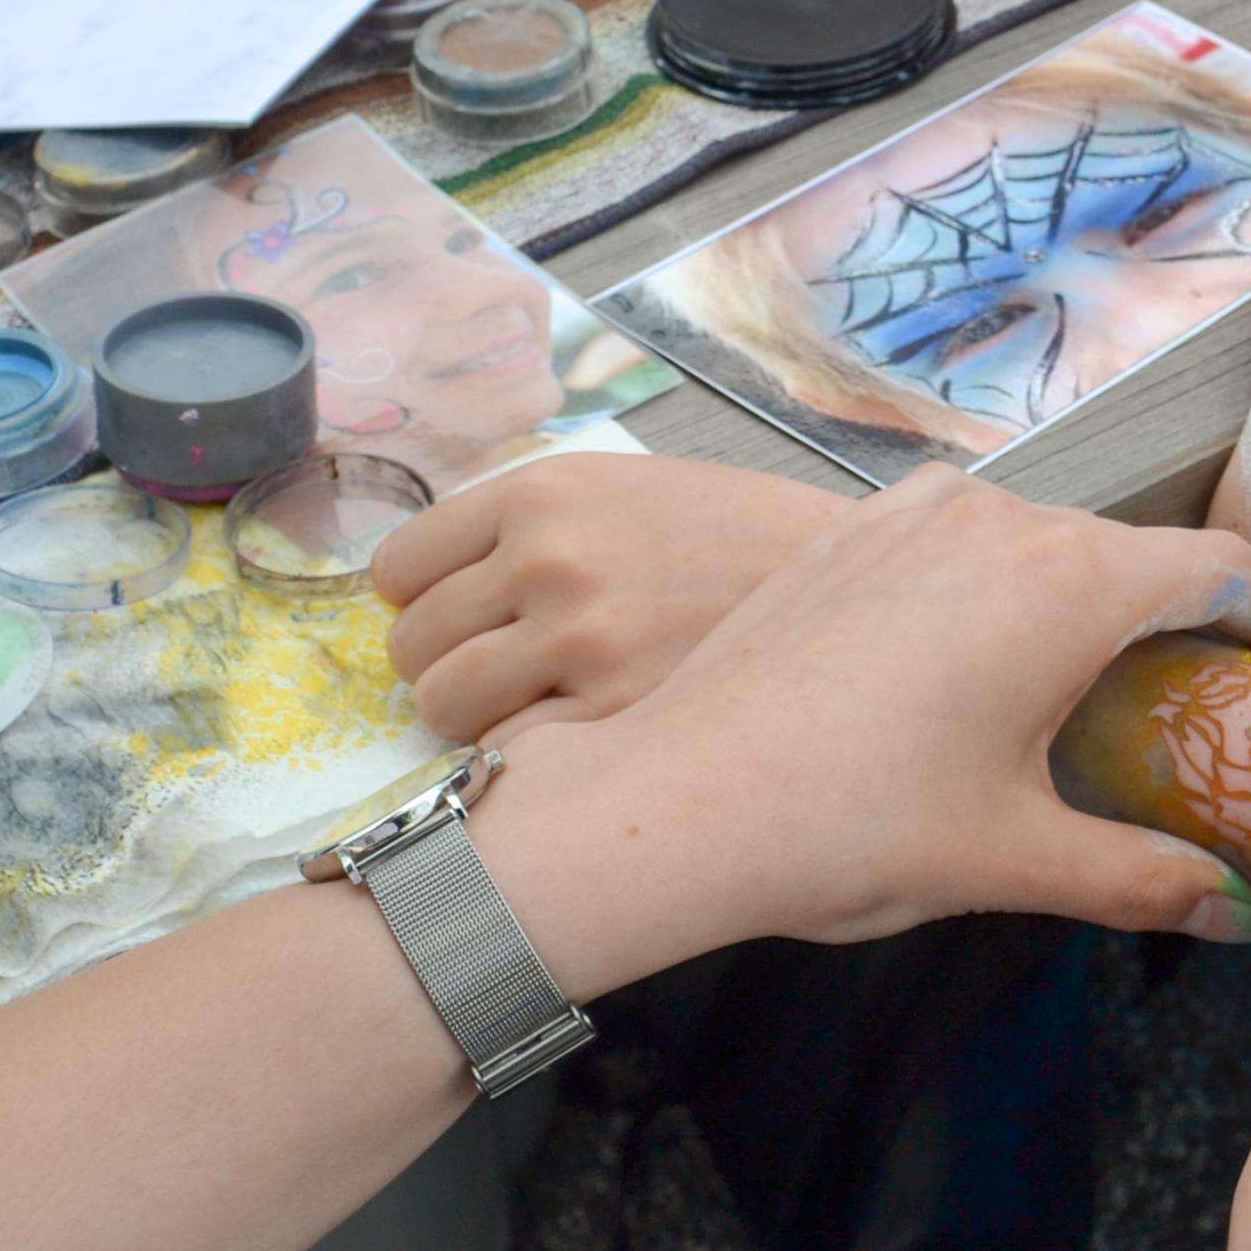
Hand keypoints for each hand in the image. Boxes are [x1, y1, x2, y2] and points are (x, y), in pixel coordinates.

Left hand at [374, 453, 843, 746]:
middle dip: (444, 665)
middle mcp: (548, 559)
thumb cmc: (733, 543)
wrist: (850, 589)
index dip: (420, 602)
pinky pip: (507, 755)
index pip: (401, 565)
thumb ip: (531, 528)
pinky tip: (576, 739)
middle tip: (500, 673)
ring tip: (532, 711)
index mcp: (543, 491)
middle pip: (413, 645)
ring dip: (473, 718)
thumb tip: (428, 592)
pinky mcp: (614, 714)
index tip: (454, 620)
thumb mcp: (626, 491)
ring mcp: (580, 639)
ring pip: (444, 706)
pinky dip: (528, 758)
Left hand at [539, 467, 1250, 948]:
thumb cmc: (855, 828)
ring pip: (1044, 539)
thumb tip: (1229, 914)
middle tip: (1212, 696)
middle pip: (1132, 553)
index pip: (1217, 567)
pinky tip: (986, 661)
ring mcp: (919, 511)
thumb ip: (1142, 879)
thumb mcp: (1016, 863)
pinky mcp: (854, 529)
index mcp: (1068, 584)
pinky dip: (1005, 585)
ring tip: (1100, 683)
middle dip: (1186, 615)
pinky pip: (965, 537)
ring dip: (1088, 598)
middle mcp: (1003, 518)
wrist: (678, 800)